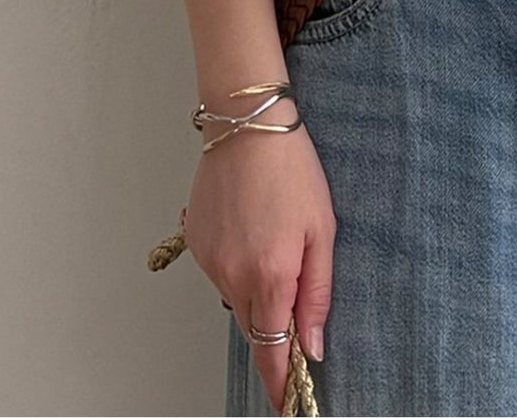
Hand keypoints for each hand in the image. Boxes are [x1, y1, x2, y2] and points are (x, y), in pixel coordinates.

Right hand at [183, 105, 334, 411]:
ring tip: (274, 241)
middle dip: (272, 329)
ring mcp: (209, 260)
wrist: (246, 126)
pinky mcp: (194, 244)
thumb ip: (317, 292)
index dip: (279, 382)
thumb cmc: (291, 169)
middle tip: (292, 304)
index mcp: (269, 275)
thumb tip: (313, 344)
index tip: (286, 404)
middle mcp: (232, 274)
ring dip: (255, 290)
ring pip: (235, 298)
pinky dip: (237, 264)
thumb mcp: (321, 229)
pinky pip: (219, 271)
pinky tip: (251, 229)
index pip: (271, 348)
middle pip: (253, 326)